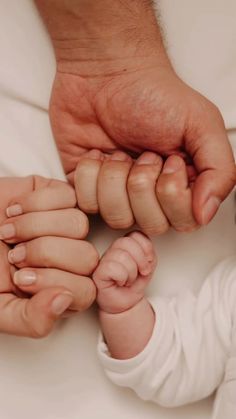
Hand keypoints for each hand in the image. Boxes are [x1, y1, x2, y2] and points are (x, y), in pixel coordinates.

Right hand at [0, 176, 97, 336]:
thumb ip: (32, 320)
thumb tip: (65, 300)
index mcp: (59, 289)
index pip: (85, 291)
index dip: (54, 282)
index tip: (19, 278)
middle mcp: (68, 259)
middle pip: (87, 257)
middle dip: (43, 253)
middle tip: (13, 254)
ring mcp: (66, 227)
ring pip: (79, 224)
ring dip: (35, 226)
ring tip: (8, 231)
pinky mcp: (58, 197)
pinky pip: (67, 196)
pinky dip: (34, 203)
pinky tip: (13, 211)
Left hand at [36, 0, 234, 231]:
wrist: (106, 72)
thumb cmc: (154, 94)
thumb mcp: (202, 124)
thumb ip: (219, 171)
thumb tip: (205, 214)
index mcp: (182, 185)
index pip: (184, 221)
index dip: (173, 193)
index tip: (169, 159)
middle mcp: (151, 196)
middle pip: (150, 223)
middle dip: (143, 183)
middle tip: (143, 153)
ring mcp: (117, 194)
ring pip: (116, 217)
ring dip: (115, 178)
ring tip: (118, 151)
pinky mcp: (87, 187)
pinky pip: (86, 204)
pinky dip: (90, 174)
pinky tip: (97, 153)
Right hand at [93, 231, 155, 313]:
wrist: (126, 304)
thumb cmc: (135, 284)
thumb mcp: (149, 266)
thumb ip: (149, 254)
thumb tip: (146, 252)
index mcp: (124, 245)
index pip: (135, 235)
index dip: (146, 248)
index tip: (148, 262)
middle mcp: (112, 250)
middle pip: (127, 242)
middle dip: (141, 260)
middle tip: (142, 272)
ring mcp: (103, 260)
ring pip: (121, 256)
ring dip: (131, 272)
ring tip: (129, 280)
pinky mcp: (97, 273)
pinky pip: (112, 267)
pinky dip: (122, 277)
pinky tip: (120, 282)